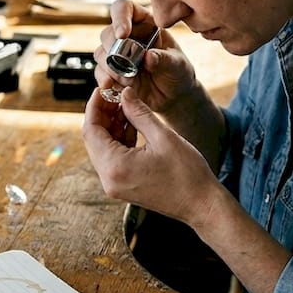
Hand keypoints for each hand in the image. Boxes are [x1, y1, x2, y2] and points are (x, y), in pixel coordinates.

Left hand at [81, 87, 221, 227]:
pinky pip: (113, 158)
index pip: (91, 130)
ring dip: (111, 126)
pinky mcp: (123, 186)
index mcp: (115, 167)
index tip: (103, 88)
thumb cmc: (187, 173)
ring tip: (126, 105)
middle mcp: (109, 179)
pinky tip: (132, 124)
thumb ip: (139, 113)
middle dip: (102, 114)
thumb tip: (124, 94)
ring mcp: (115, 185)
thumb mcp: (163, 136)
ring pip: (103, 148)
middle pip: (94, 139)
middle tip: (115, 94)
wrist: (201, 204)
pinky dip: (119, 140)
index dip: (95, 106)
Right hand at [94, 0, 197, 113]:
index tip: (122, 34)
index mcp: (145, 23)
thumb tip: (148, 56)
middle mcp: (128, 36)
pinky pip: (100, 73)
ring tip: (130, 80)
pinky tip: (114, 86)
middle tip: (126, 63)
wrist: (174, 96)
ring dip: (110, 68)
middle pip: (108, 33)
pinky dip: (105, 80)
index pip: (124, 8)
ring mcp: (118, 55)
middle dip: (112, 48)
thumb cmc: (178, 72)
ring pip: (101, 53)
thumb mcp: (177, 64)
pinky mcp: (112, 73)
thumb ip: (165, 59)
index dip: (120, 17)